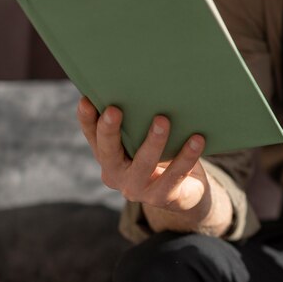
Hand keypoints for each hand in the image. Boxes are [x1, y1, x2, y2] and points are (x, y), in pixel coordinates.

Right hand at [77, 97, 209, 213]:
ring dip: (153, 141)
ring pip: (144, 163)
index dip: (87, 120)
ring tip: (162, 120)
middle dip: (110, 130)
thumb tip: (146, 84)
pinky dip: (186, 156)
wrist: (185, 192)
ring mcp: (138, 189)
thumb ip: (139, 122)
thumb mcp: (145, 139)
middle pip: (108, 152)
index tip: (86, 100)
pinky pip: (175, 175)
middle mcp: (117, 175)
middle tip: (114, 110)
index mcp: (108, 157)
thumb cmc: (162, 154)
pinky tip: (197, 139)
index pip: (93, 137)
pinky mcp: (162, 197)